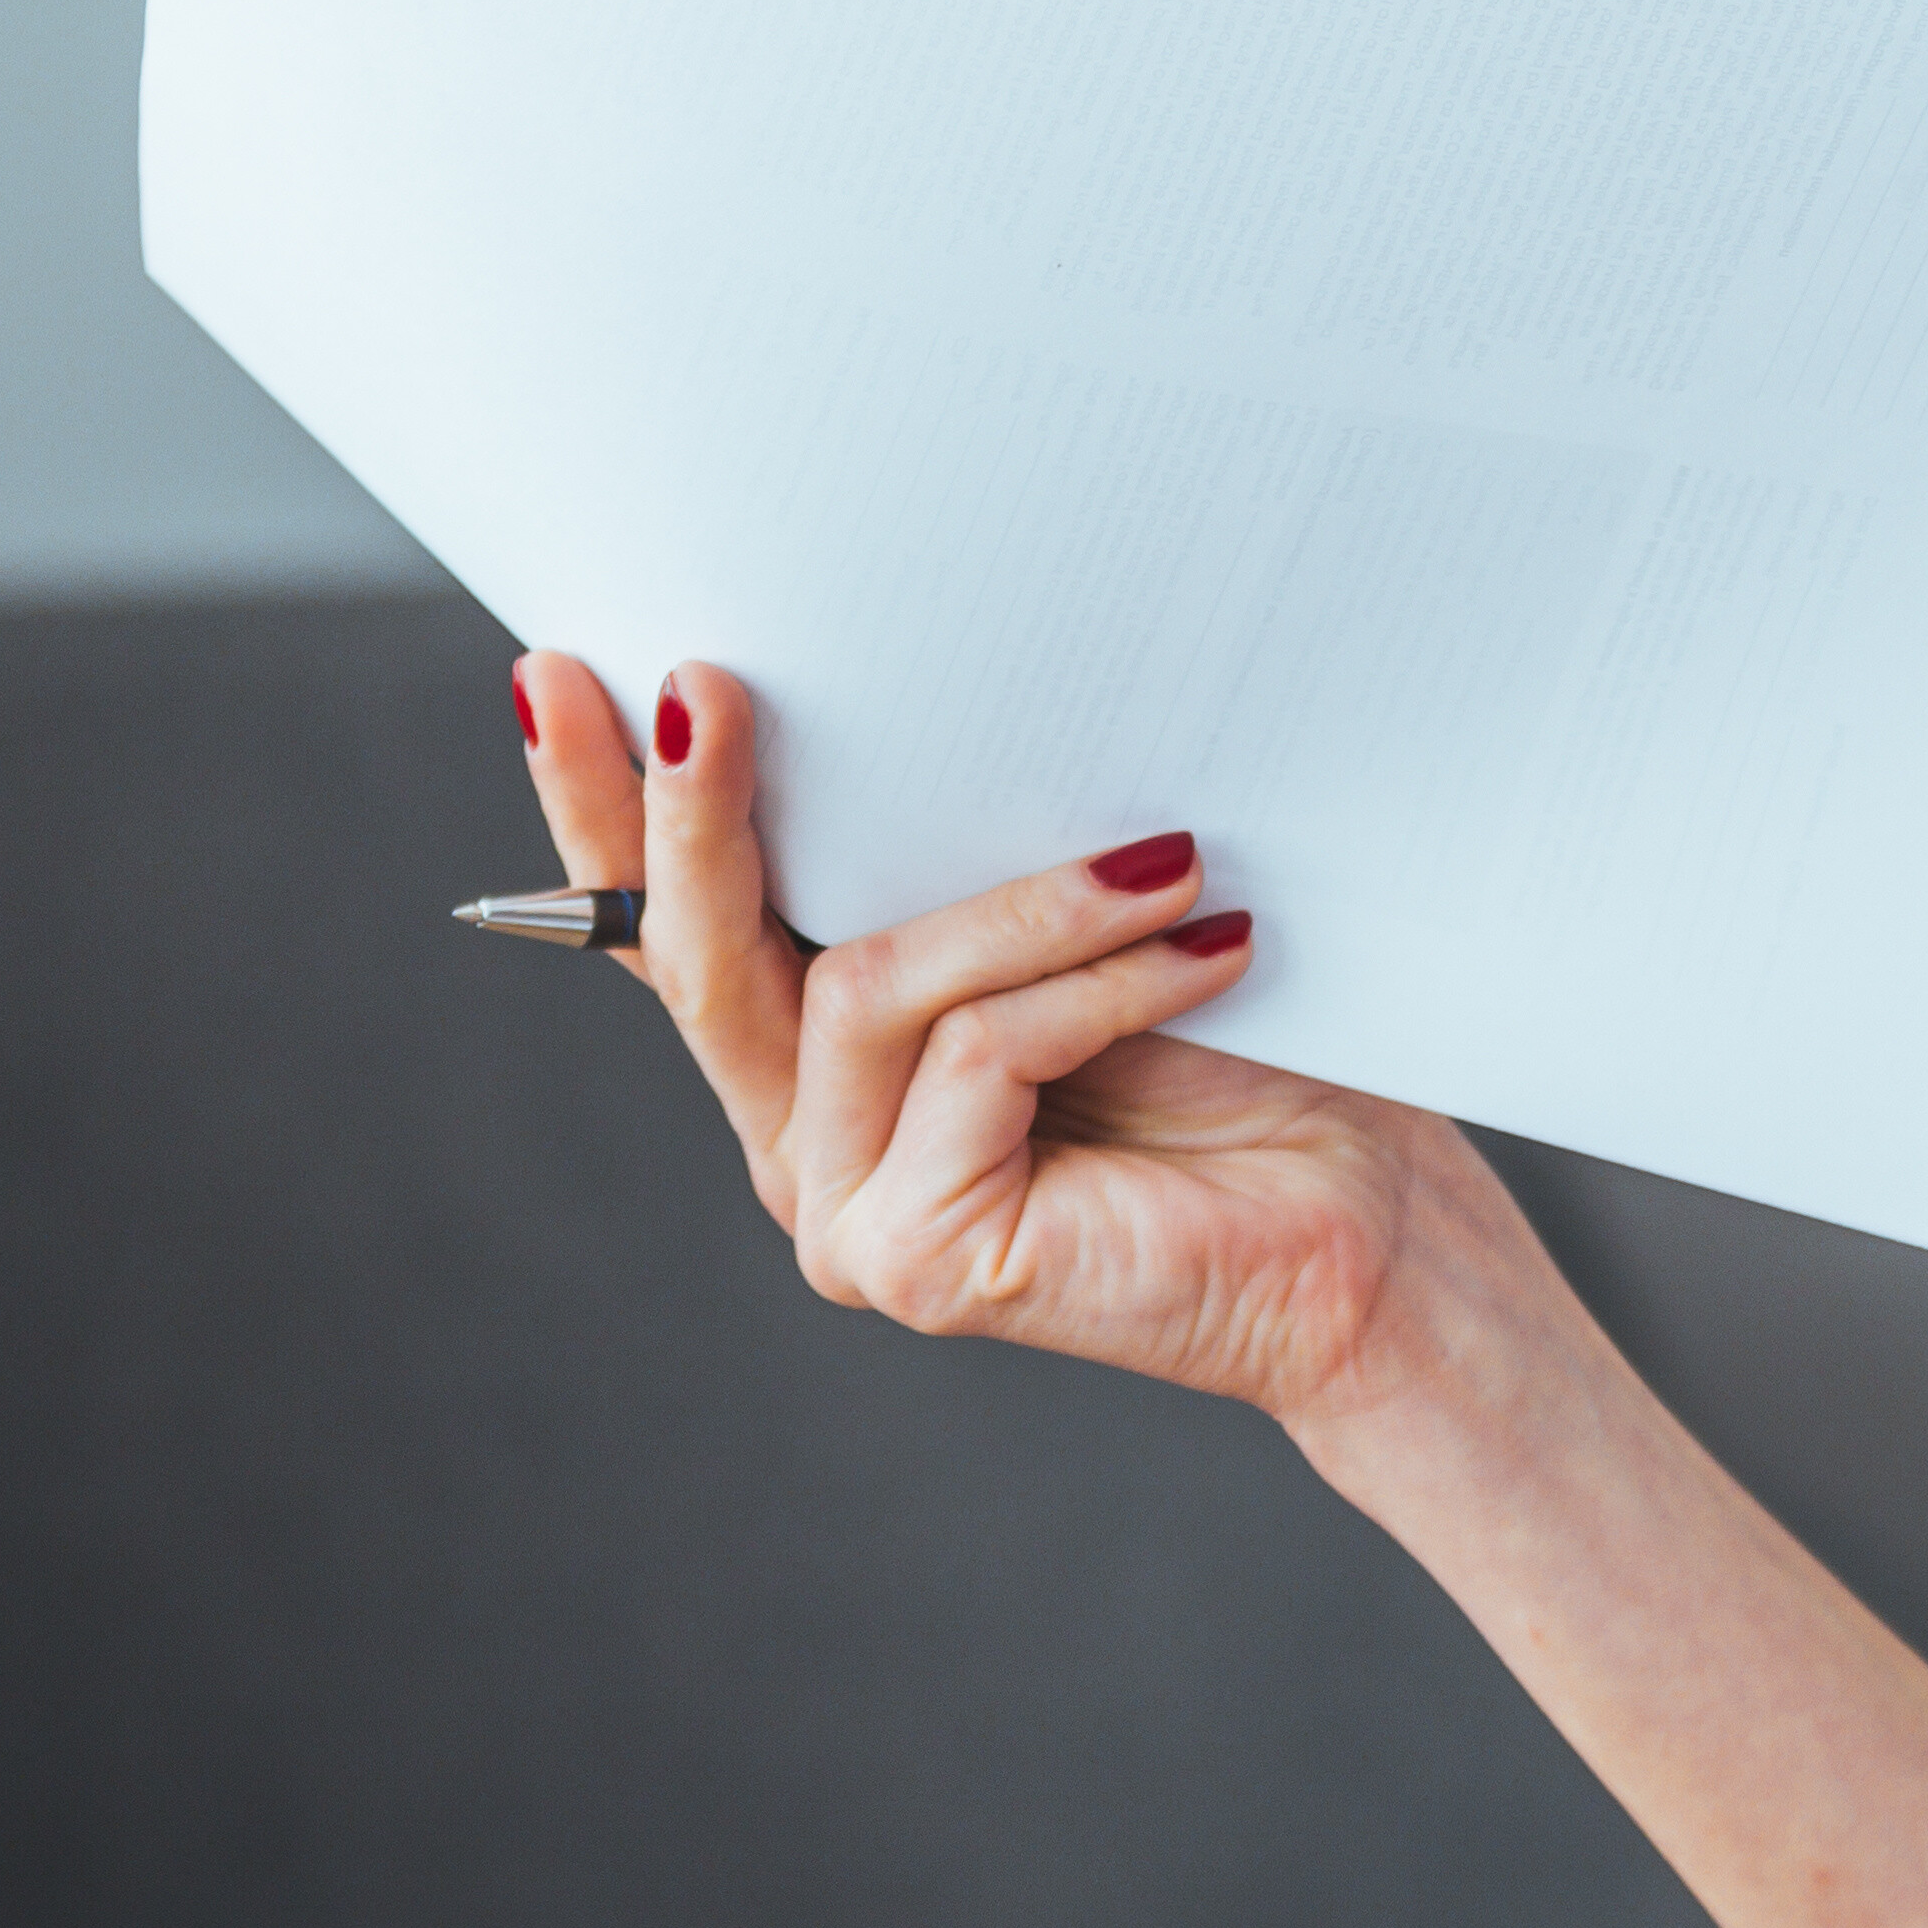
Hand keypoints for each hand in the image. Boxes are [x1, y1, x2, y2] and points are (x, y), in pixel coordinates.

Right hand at [517, 650, 1498, 1433]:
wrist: (1374, 1232)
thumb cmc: (1247, 1061)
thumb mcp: (1073, 920)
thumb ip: (950, 853)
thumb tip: (891, 682)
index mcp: (816, 1057)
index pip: (671, 926)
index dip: (598, 808)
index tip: (553, 670)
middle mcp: (802, 1143)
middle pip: (698, 958)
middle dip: (695, 809)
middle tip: (706, 678)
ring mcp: (846, 1212)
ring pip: (862, 989)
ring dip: (1026, 904)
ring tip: (1175, 856)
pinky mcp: (916, 1258)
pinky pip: (973, 1055)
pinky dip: (1095, 983)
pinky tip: (1208, 945)